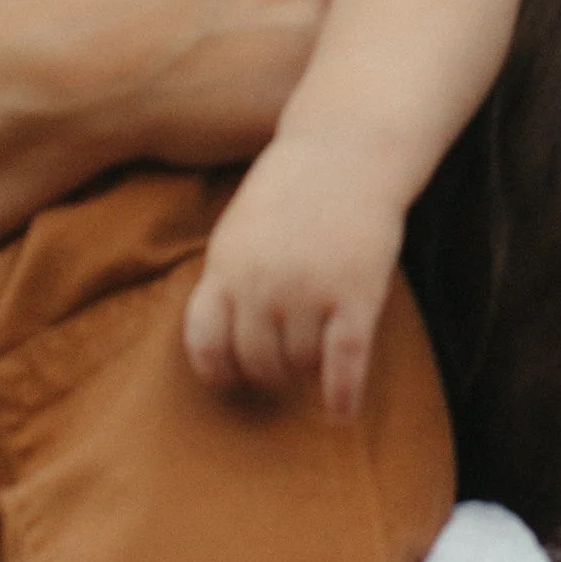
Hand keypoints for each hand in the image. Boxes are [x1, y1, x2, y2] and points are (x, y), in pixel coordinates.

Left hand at [182, 135, 404, 416]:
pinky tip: (342, 414)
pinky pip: (344, 364)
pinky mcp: (355, 294)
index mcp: (226, 265)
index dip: (218, 370)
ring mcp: (309, 290)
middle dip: (269, 372)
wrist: (349, 147)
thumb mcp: (241, 224)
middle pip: (256, 361)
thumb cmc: (294, 185)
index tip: (233, 378)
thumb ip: (230, 274)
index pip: (205, 342)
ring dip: (306, 373)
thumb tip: (222, 332)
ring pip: (299, 365)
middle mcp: (261, 283)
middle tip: (285, 371)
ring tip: (316, 363)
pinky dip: (342, 396)